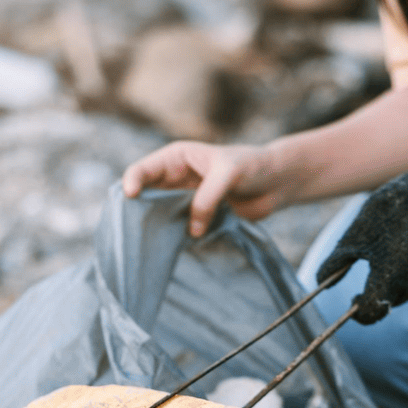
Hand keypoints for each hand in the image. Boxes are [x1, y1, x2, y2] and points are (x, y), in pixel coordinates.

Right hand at [122, 142, 291, 236]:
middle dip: (136, 210)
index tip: (130, 197)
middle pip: (144, 196)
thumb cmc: (253, 167)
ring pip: (159, 215)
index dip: (132, 182)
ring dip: (155, 228)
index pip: (143, 170)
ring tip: (149, 243)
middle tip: (131, 229)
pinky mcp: (197, 218)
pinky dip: (175, 238)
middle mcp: (175, 179)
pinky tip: (171, 249)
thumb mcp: (229, 174)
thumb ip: (207, 198)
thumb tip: (191, 230)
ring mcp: (185, 200)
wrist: (277, 182)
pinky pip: (179, 229)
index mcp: (176, 158)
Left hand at [317, 143, 407, 323]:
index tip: (353, 300)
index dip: (359, 309)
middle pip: (390, 299)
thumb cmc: (404, 204)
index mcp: (393, 274)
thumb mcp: (363, 225)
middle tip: (377, 254)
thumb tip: (321, 281)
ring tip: (402, 240)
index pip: (371, 312)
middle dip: (379, 285)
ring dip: (400, 275)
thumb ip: (341, 257)